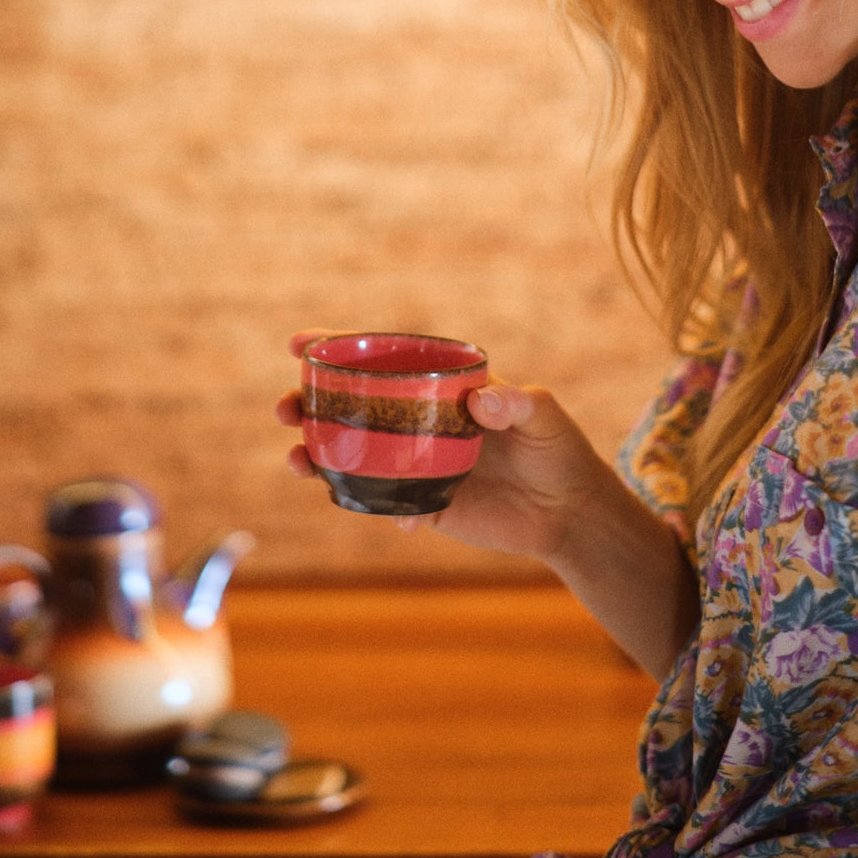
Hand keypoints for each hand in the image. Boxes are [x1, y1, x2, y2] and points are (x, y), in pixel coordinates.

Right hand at [275, 332, 616, 567]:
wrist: (570, 514)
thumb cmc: (559, 450)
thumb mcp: (544, 416)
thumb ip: (519, 403)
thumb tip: (482, 402)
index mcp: (438, 387)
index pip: (382, 360)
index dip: (337, 348)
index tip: (299, 343)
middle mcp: (418, 422)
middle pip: (350, 406)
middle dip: (307, 403)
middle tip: (286, 408)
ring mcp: (415, 464)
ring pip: (352, 455)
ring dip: (316, 454)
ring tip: (297, 459)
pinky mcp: (423, 505)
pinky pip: (384, 504)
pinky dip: (374, 507)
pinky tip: (394, 514)